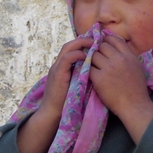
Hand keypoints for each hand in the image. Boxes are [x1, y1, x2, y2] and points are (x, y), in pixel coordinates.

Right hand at [18, 36, 92, 152]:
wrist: (53, 114)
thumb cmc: (67, 103)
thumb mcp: (77, 86)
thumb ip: (84, 77)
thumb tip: (99, 71)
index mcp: (63, 67)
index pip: (73, 49)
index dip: (84, 43)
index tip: (97, 41)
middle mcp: (58, 65)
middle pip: (70, 45)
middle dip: (83, 40)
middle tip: (96, 38)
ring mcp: (56, 69)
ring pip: (67, 49)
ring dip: (81, 44)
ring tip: (93, 43)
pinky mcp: (57, 74)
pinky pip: (66, 59)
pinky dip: (76, 55)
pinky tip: (86, 55)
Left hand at [90, 35, 152, 143]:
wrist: (134, 106)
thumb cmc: (137, 89)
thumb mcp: (136, 67)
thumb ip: (127, 56)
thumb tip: (115, 48)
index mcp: (129, 56)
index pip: (114, 39)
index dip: (106, 39)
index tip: (102, 43)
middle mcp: (119, 59)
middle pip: (102, 46)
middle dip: (98, 50)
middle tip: (96, 56)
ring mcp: (108, 68)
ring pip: (93, 55)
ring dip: (91, 59)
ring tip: (93, 65)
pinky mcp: (99, 78)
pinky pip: (88, 68)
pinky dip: (88, 70)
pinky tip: (90, 74)